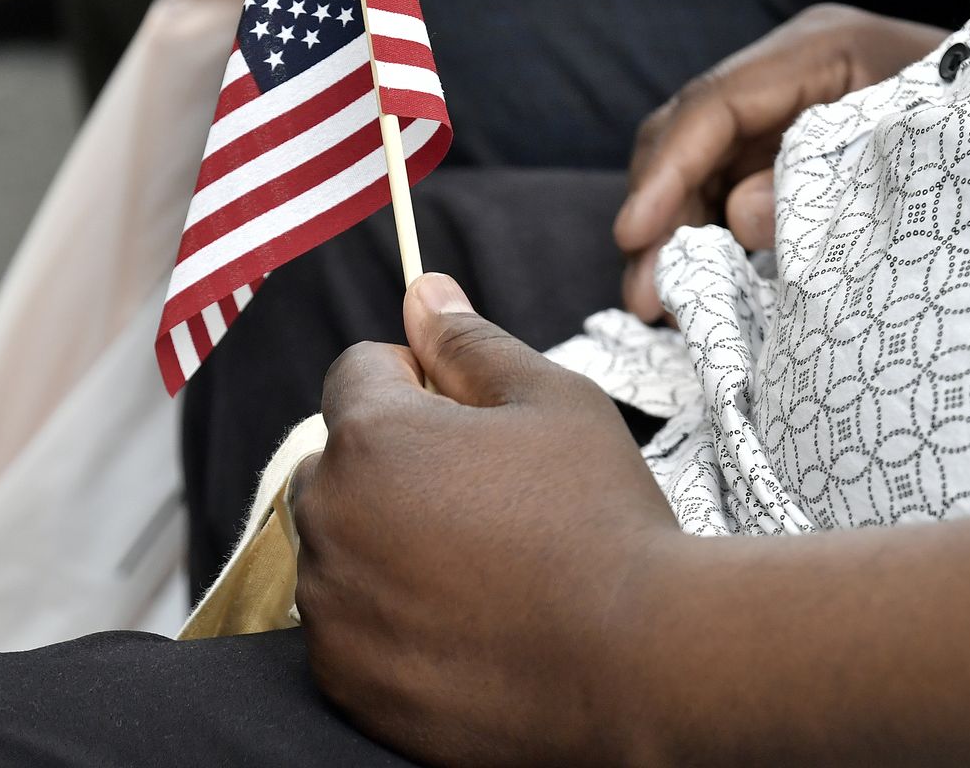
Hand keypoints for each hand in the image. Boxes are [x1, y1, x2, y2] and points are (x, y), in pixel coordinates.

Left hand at [291, 273, 681, 766]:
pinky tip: (463, 623)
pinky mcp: (344, 677)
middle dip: (391, 465)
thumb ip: (470, 342)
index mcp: (372, 435)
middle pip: (339, 460)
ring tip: (481, 568)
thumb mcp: (552, 402)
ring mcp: (331, 605)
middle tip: (485, 501)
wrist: (639, 664)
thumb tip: (422, 292)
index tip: (471, 422)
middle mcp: (330, 516)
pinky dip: (385, 619)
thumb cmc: (602, 519)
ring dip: (384, 542)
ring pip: (339, 544)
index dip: (415, 381)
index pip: (356, 371)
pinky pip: (345, 624)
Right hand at [614, 4, 946, 318]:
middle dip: (657, 214)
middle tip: (644, 296)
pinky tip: (698, 287)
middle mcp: (789, 72)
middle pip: (688, 135)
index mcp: (820, 48)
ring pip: (697, 168)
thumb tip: (740, 216)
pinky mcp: (793, 152)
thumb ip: (832, 183)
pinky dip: (706, 239)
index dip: (668, 172)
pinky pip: (726, 190)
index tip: (635, 235)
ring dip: (671, 235)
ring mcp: (788, 111)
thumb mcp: (923, 151)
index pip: (714, 106)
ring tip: (658, 305)